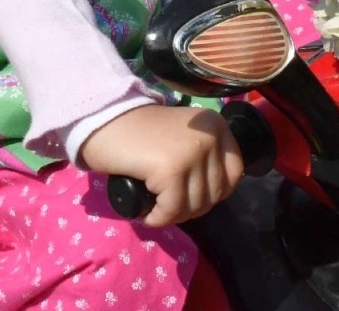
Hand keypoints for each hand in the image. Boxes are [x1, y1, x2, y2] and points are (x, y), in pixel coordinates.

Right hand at [78, 104, 242, 227]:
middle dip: (190, 207)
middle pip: (215, 194)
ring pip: (194, 206)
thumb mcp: (184, 135)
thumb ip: (204, 153)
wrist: (103, 120)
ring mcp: (191, 153)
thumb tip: (215, 193)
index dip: (213, 191)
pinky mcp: (170, 170)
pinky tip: (147, 212)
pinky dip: (158, 218)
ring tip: (155, 206)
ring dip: (173, 215)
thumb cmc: (140, 132)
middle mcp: (210, 136)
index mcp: (216, 126)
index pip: (234, 173)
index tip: (189, 193)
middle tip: (166, 203)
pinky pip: (172, 210)